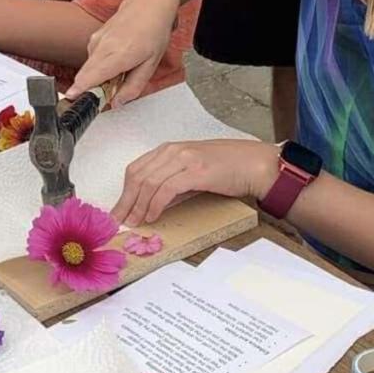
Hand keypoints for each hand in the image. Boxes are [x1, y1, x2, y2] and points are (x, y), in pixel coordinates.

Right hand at [67, 0, 180, 105]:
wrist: (149, 3)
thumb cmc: (153, 30)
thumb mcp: (151, 65)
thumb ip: (133, 87)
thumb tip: (117, 102)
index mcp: (117, 55)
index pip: (89, 78)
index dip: (80, 92)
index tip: (75, 101)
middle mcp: (102, 47)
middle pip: (83, 77)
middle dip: (92, 90)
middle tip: (111, 91)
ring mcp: (95, 41)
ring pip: (87, 70)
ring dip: (98, 77)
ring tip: (120, 71)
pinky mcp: (93, 39)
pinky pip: (91, 60)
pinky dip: (100, 66)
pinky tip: (116, 60)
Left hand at [111, 140, 277, 225]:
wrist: (254, 164)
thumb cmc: (227, 169)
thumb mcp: (192, 173)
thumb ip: (171, 184)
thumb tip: (151, 205)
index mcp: (169, 149)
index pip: (136, 169)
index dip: (124, 192)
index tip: (119, 211)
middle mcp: (173, 151)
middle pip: (138, 176)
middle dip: (126, 202)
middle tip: (120, 221)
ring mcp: (185, 159)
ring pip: (149, 183)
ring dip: (139, 206)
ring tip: (135, 223)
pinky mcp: (196, 171)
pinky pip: (166, 189)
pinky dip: (155, 204)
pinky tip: (152, 216)